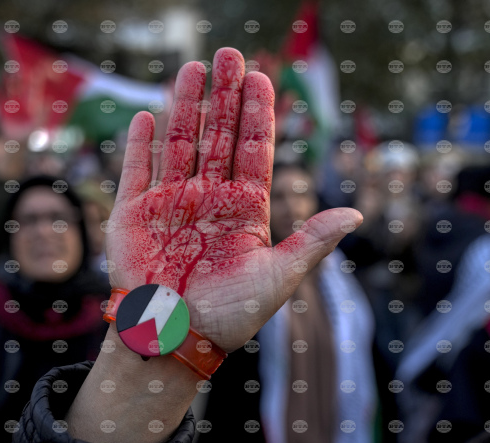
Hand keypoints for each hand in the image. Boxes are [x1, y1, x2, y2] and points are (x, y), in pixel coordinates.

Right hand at [107, 48, 361, 353]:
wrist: (175, 340)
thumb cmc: (229, 316)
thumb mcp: (277, 279)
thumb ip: (311, 244)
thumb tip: (355, 217)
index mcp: (243, 209)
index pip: (253, 150)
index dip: (258, 114)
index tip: (263, 78)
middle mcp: (207, 198)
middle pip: (217, 135)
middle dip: (224, 95)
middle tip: (229, 54)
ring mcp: (169, 203)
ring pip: (178, 143)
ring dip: (184, 107)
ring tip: (192, 69)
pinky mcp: (133, 214)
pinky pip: (136, 171)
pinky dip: (139, 145)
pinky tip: (148, 115)